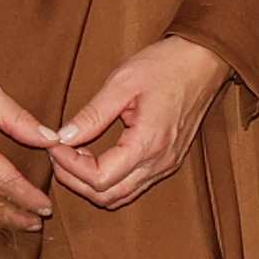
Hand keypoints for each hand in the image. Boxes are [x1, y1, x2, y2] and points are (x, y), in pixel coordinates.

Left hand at [48, 35, 233, 212]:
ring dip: (90, 184)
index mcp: (148, 144)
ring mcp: (166, 166)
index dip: (69, 166)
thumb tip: (62, 137)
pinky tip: (94, 156)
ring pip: (120, 196)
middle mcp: (159, 163)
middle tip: (57, 152)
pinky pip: (133, 186)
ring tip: (73, 154)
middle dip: (74, 180)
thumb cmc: (166, 66)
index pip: (99, 178)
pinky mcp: (167, 162)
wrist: (204, 61)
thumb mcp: (122, 82)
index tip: (54, 144)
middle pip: (107, 196)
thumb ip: (91, 114)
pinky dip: (108, 181)